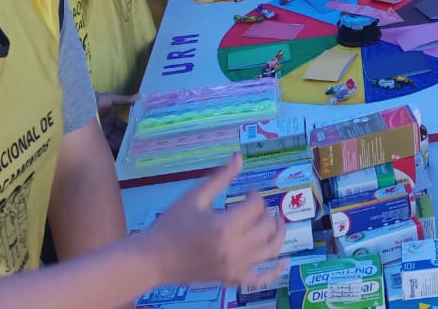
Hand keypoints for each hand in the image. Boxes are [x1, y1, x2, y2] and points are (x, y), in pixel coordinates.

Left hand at [96, 92, 136, 153]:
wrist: (79, 109)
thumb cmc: (94, 102)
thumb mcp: (110, 99)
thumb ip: (124, 100)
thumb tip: (140, 95)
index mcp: (110, 119)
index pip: (122, 126)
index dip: (130, 130)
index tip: (140, 134)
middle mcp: (106, 128)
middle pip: (119, 136)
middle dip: (127, 140)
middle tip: (138, 146)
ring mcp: (100, 136)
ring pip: (113, 143)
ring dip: (122, 147)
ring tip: (132, 152)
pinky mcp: (95, 142)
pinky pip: (105, 148)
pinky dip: (113, 151)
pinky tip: (121, 155)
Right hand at [143, 155, 285, 287]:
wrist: (153, 260)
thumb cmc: (172, 225)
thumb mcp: (195, 197)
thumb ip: (220, 178)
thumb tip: (239, 157)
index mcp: (225, 226)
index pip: (256, 206)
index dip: (255, 194)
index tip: (248, 191)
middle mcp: (235, 249)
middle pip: (266, 226)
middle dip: (265, 211)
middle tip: (255, 206)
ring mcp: (235, 268)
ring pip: (271, 249)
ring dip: (278, 233)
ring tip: (274, 221)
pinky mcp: (231, 280)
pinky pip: (261, 279)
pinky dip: (275, 270)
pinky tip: (285, 260)